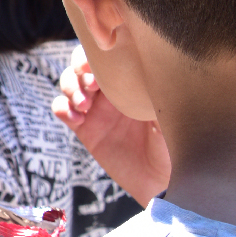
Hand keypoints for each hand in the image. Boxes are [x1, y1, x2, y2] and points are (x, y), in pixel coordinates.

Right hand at [52, 44, 170, 205]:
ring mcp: (94, 108)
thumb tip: (150, 68)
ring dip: (70, 88)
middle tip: (91, 86)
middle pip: (80, 65)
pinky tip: (78, 119)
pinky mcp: (83, 128)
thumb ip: (155, 92)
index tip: (97, 65)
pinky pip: (61, 108)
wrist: (162, 181)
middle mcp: (109, 91)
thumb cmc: (174, 145)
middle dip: (78, 70)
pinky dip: (63, 107)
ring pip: (68, 82)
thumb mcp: (169, 114)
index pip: (105, 57)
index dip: (95, 55)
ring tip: (84, 105)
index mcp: (129, 82)